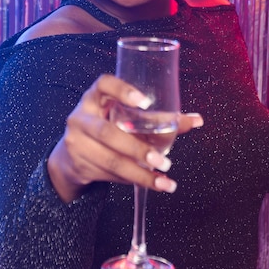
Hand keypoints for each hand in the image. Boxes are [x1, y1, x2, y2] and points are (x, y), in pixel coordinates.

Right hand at [47, 74, 203, 202]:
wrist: (72, 155)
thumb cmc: (108, 125)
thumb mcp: (125, 116)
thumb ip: (159, 118)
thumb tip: (197, 120)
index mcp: (95, 96)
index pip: (104, 84)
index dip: (123, 91)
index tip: (145, 102)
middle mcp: (82, 116)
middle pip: (107, 132)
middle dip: (137, 148)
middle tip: (164, 161)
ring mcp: (77, 141)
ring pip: (110, 159)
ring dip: (139, 173)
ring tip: (163, 179)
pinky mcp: (79, 164)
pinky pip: (108, 174)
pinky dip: (133, 180)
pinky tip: (151, 183)